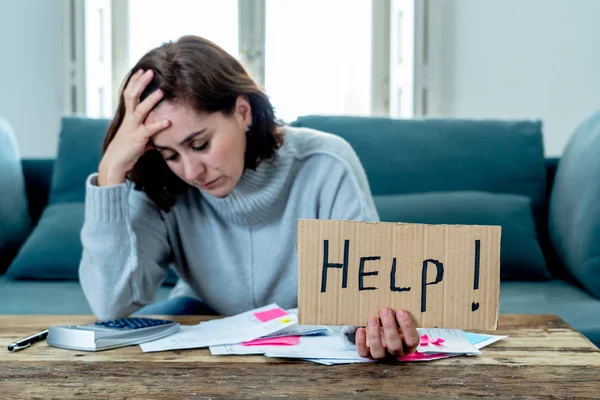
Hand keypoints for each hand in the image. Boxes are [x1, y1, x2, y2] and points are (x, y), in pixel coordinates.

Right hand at [98, 69, 169, 185]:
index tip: (142, 70)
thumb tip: (159, 136)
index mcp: (128, 116)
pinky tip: (168, 121)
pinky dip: (158, 125)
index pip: (130, 93)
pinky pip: (149, 130)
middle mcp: (129, 119)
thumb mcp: (138, 138)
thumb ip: (149, 134)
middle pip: (132, 95)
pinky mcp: (137, 138)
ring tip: (161, 91)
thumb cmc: (126, 150)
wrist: (114, 164)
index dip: (135, 81)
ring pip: (140, 109)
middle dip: (140, 83)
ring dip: (151, 100)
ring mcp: (132, 127)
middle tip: (150, 71)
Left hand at [355, 307, 419, 359]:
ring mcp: (382, 356)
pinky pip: (363, 352)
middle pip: (394, 346)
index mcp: (408, 345)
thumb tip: (394, 302)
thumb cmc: (391, 324)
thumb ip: (398, 316)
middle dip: (389, 327)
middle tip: (384, 310)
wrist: (378, 332)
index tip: (400, 311)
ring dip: (375, 334)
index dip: (407, 326)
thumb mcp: (398, 320)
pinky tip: (361, 329)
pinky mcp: (367, 355)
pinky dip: (361, 341)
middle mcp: (396, 353)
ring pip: (379, 352)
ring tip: (373, 319)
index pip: (412, 340)